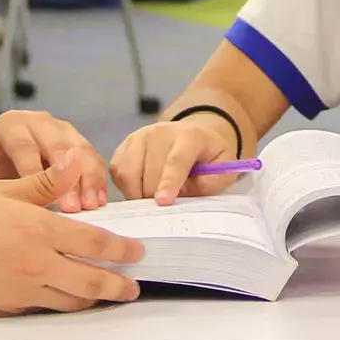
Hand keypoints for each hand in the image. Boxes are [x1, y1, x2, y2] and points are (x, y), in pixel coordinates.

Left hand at [0, 110, 109, 211]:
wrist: (1, 154)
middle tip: (74, 209)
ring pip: (80, 149)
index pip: (24, 148)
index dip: (36, 174)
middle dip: (68, 178)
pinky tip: (99, 200)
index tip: (45, 202)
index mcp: (9, 125)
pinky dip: (98, 179)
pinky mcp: (79, 140)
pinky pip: (93, 157)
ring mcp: (62, 128)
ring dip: (89, 179)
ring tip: (91, 206)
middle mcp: (37, 121)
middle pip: (56, 146)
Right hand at [0, 150, 143, 316]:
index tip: (136, 253)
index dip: (123, 251)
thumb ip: (43, 182)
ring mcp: (19, 293)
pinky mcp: (3, 310)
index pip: (96, 244)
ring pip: (70, 303)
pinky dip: (57, 305)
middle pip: (93, 283)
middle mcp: (35, 265)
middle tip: (132, 287)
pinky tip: (60, 298)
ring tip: (104, 295)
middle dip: (119, 287)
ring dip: (92, 300)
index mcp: (38, 230)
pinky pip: (40, 310)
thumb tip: (74, 161)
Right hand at [109, 115, 236, 204]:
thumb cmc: (207, 158)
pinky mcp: (125, 145)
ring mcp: (140, 136)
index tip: (163, 202)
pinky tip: (140, 189)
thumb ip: (209, 183)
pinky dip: (126, 187)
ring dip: (138, 194)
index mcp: (190, 136)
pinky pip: (117, 172)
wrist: (192, 138)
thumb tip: (182, 194)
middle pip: (150, 172)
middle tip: (165, 208)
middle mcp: (161, 131)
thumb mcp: (222, 169)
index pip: (176, 160)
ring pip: (129, 173)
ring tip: (153, 198)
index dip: (169, 182)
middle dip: (155, 196)